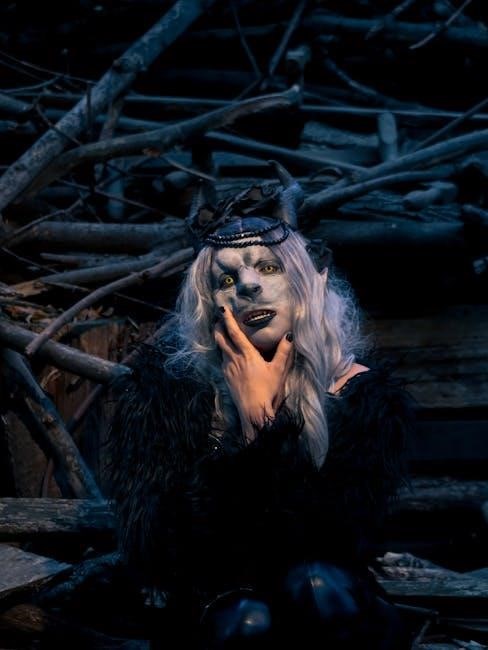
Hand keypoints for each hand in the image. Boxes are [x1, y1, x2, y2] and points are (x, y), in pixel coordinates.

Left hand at [214, 307, 293, 441]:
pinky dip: (223, 353)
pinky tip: (227, 355)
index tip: (222, 309)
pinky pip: (223, 361)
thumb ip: (283, 351)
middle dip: (219, 328)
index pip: (234, 333)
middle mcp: (234, 359)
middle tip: (218, 319)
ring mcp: (228, 369)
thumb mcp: (278, 370)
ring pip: (221, 350)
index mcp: (247, 354)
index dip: (228, 320)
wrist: (253, 410)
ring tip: (221, 334)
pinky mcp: (226, 377)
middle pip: (222, 339)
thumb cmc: (267, 390)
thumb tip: (289, 335)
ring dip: (220, 340)